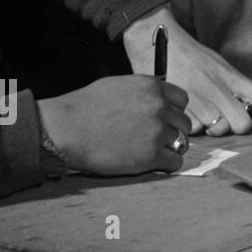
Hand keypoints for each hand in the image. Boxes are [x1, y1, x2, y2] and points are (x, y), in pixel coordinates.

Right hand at [38, 76, 190, 175]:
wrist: (67, 129)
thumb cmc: (85, 107)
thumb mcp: (120, 86)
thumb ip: (144, 92)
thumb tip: (157, 99)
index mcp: (153, 87)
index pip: (182, 100)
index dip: (173, 111)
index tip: (164, 120)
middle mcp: (160, 107)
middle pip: (184, 122)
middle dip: (172, 130)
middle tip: (155, 138)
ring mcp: (157, 131)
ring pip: (181, 142)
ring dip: (169, 147)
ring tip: (150, 150)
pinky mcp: (151, 155)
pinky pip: (175, 162)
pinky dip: (167, 164)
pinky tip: (153, 163)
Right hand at [123, 8, 251, 135]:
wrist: (155, 41)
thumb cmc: (188, 54)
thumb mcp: (218, 63)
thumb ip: (236, 83)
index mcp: (229, 76)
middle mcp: (217, 89)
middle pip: (242, 124)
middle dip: (235, 125)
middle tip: (224, 118)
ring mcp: (198, 100)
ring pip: (217, 129)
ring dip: (210, 126)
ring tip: (200, 112)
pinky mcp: (178, 108)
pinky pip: (193, 129)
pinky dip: (190, 125)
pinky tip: (185, 112)